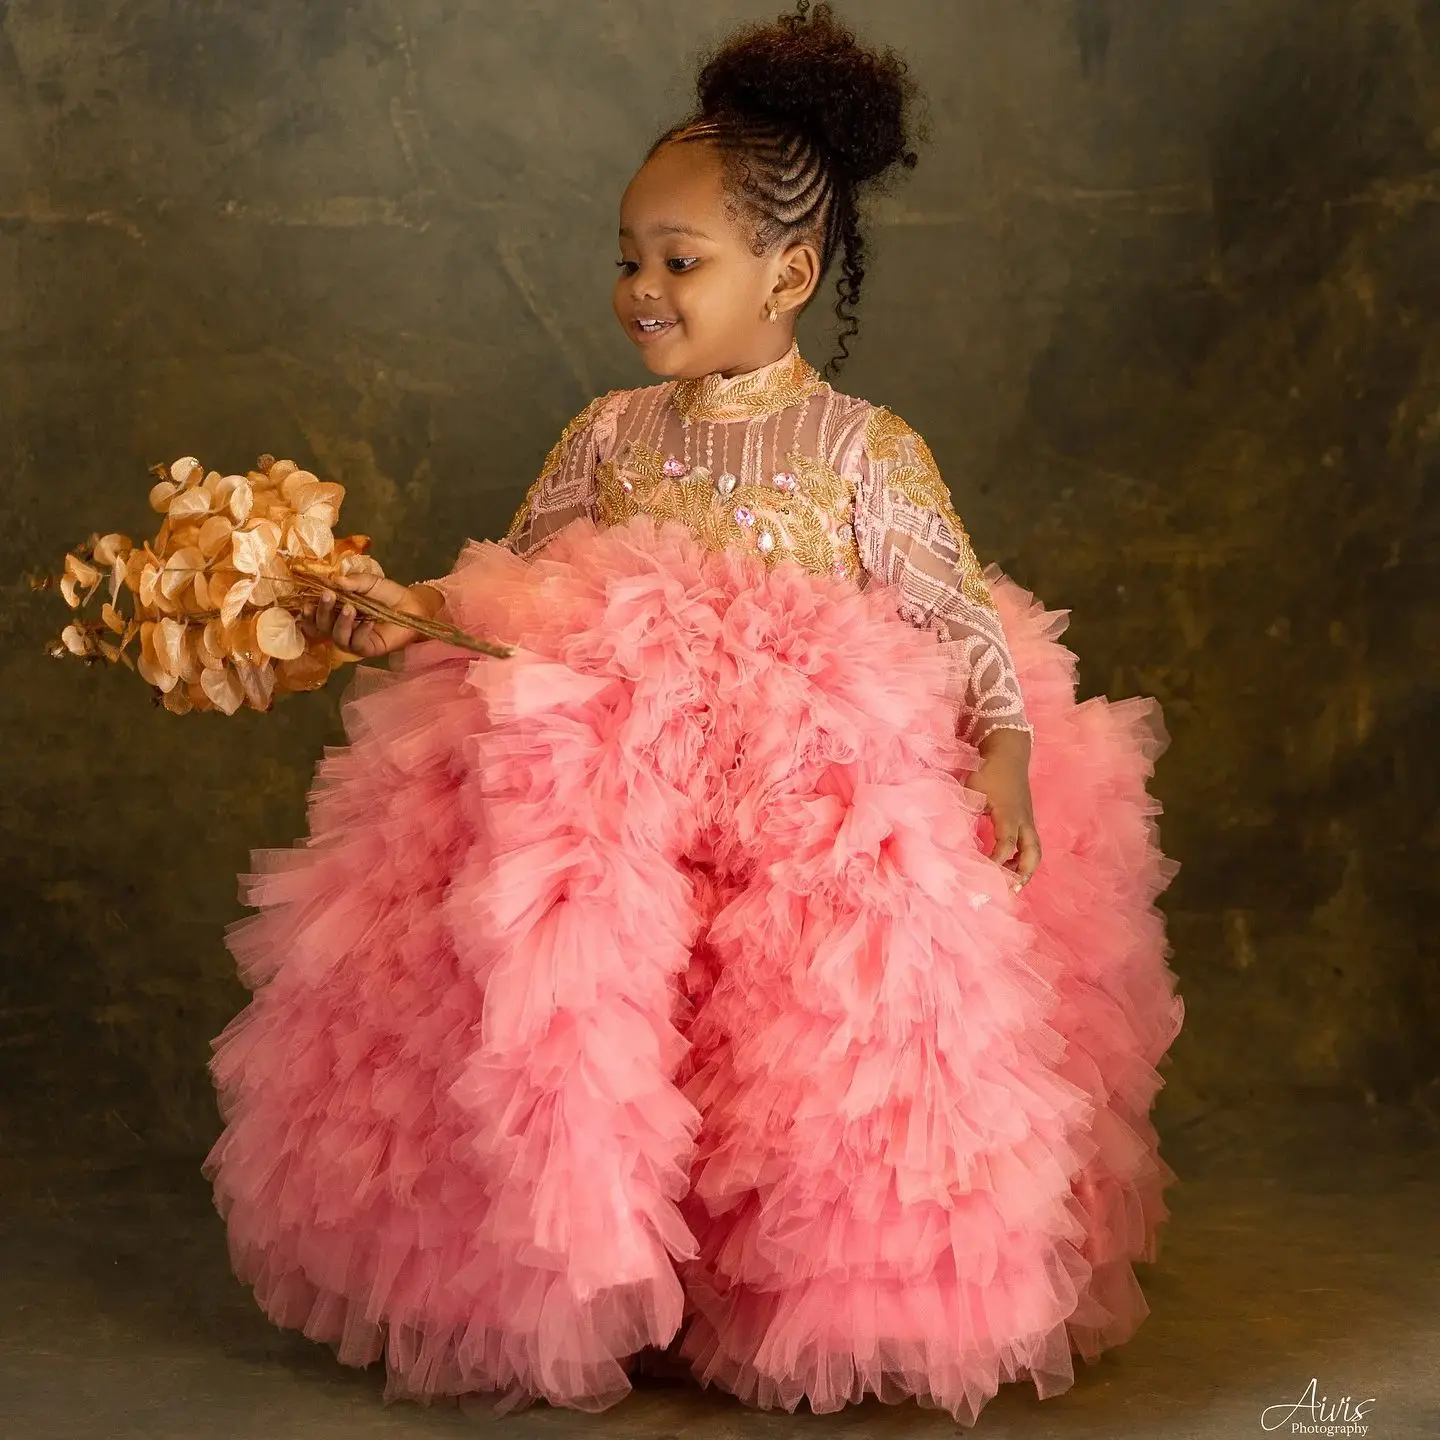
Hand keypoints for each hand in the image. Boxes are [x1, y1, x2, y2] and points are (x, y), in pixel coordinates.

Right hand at [301, 572, 438, 660]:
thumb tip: (335, 580)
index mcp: (335, 610)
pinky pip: (358, 644)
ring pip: (337, 637)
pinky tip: (369, 621)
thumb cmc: (387, 594)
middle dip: (323, 611)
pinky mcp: (368, 649)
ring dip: (341, 622)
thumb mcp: (369, 582)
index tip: (306, 601)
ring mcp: (353, 639)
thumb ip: (354, 581)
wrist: (412, 606)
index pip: (315, 615)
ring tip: (350, 608)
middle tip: (329, 595)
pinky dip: (361, 632)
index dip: (308, 611)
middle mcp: (340, 626)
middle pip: (322, 626)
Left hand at [968, 728, 1041, 890]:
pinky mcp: (1026, 817)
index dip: (997, 862)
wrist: (1009, 751)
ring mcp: (1027, 819)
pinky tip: (1008, 862)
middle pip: (1032, 853)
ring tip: (1009, 881)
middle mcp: (1023, 820)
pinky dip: (1022, 856)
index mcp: (1009, 814)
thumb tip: (947, 834)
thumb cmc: (988, 769)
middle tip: (1009, 890)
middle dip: (1023, 874)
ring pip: (1034, 850)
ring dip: (1024, 867)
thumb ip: (963, 810)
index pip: (1006, 844)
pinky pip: (1029, 842)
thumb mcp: (973, 789)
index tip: (984, 876)